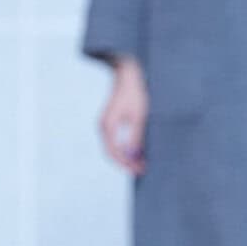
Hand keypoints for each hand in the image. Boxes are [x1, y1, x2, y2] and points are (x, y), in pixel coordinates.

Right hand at [99, 56, 148, 174]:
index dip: (126, 164)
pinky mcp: (111, 122)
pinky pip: (115, 141)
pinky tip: (137, 152)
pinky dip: (125, 149)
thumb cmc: (135, 93)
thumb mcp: (139, 116)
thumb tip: (132, 156)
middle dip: (126, 163)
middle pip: (112, 152)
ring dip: (126, 157)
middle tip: (142, 170)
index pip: (113, 153)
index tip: (139, 170)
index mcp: (108, 125)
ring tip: (141, 164)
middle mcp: (103, 126)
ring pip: (113, 148)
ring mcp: (106, 125)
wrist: (128, 75)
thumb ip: (135, 137)